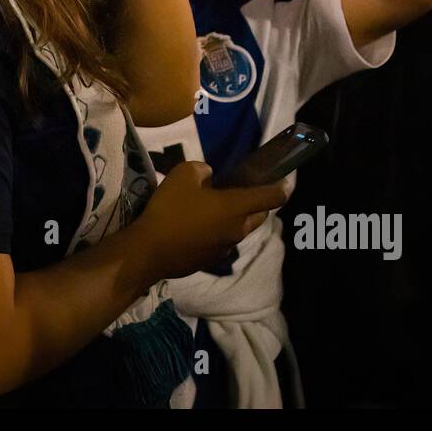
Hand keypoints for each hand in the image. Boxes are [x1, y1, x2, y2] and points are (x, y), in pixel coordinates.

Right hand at [134, 160, 290, 280]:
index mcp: (236, 207)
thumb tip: (208, 177)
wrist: (149, 251)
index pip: (272, 197)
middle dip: (259, 203)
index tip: (282, 180)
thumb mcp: (182, 174)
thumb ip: (202, 170)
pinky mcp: (210, 259)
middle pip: (260, 215)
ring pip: (241, 229)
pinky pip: (222, 241)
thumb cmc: (170, 210)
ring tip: (215, 207)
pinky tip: (197, 226)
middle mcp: (237, 229)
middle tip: (244, 190)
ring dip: (236, 218)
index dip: (281, 187)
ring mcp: (225, 247)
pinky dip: (218, 232)